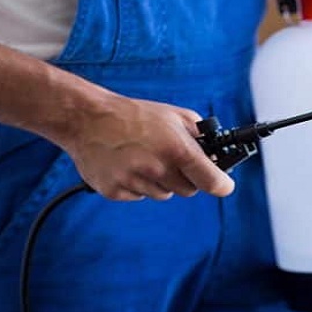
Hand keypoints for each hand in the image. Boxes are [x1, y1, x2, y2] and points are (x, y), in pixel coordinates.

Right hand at [59, 95, 234, 201]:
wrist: (88, 119)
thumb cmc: (133, 115)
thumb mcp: (174, 115)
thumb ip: (200, 135)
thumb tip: (216, 155)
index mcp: (175, 147)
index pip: (210, 180)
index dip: (221, 184)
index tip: (223, 185)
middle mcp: (156, 168)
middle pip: (187, 190)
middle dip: (186, 177)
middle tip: (172, 159)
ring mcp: (134, 182)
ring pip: (162, 194)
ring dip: (160, 181)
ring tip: (145, 157)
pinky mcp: (115, 192)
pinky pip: (139, 196)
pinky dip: (137, 185)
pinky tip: (128, 165)